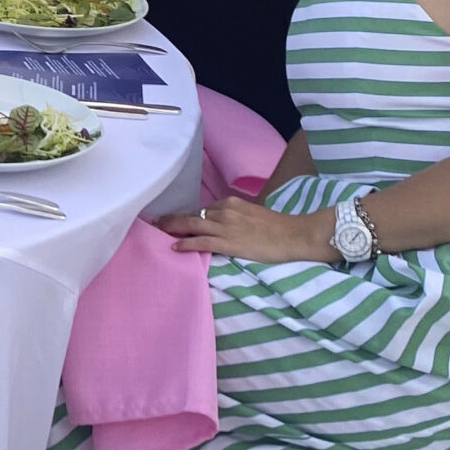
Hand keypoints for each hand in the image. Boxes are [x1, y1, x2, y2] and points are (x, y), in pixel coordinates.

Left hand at [154, 196, 335, 264]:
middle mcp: (225, 211)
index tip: (173, 218)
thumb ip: (236, 216)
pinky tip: (175, 246)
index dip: (186, 215)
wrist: (294, 235)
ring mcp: (226, 227)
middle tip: (155, 222)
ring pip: (192, 225)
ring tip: (158, 231)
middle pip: (192, 213)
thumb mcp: (253, 214)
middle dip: (171, 219)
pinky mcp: (229, 243)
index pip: (202, 209)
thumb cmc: (278, 227)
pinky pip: (202, 242)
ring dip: (172, 228)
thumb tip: (225, 222)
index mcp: (231, 203)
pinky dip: (186, 243)